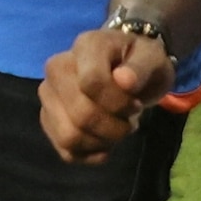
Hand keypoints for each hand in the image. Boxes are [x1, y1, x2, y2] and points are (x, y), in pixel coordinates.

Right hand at [36, 20, 173, 163]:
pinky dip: (90, 154)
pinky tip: (105, 143)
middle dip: (114, 127)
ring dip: (102, 142)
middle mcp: (57, 68)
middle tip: (130, 120)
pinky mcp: (48, 119)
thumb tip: (124, 81)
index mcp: (85, 46)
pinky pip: (65, 151)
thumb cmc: (139, 61)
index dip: (118, 102)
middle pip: (80, 115)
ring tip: (116, 129)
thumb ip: (141, 68)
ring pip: (68, 137)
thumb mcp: (152, 58)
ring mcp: (48, 95)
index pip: (91, 83)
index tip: (135, 103)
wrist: (126, 66)